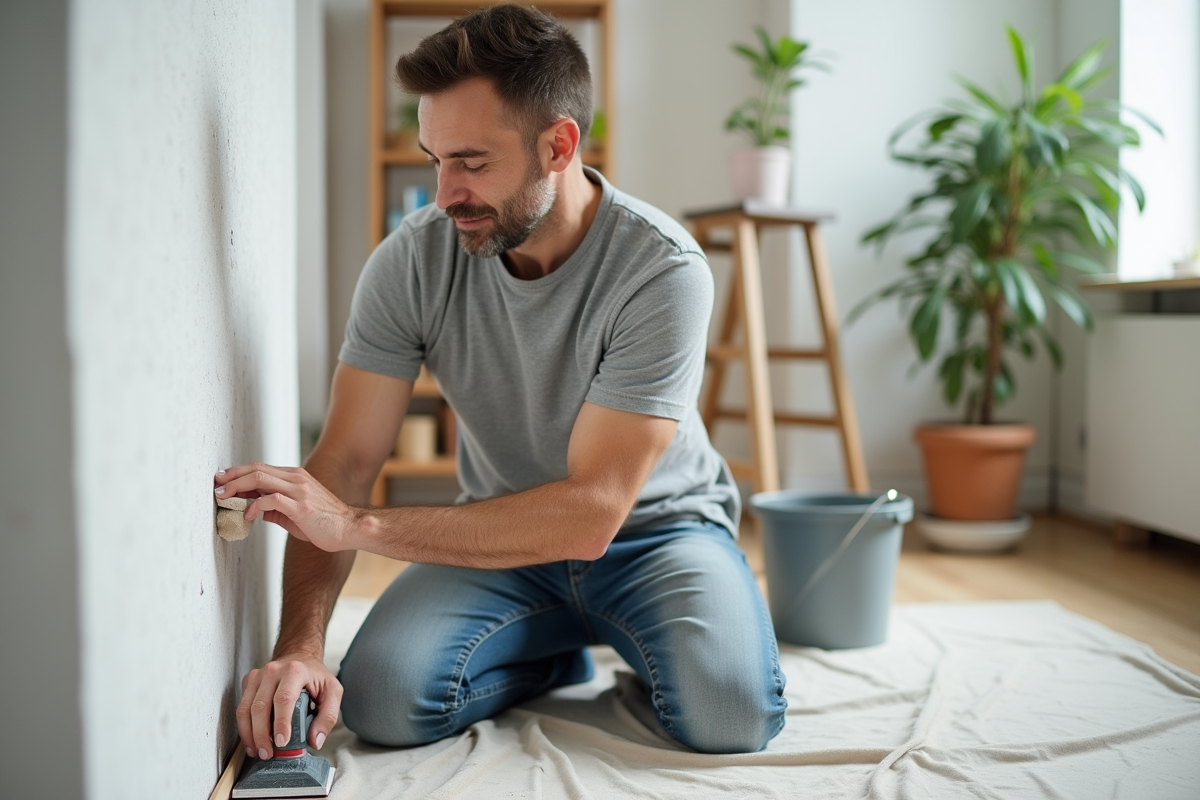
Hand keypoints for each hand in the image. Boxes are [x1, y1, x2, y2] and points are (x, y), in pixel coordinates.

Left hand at [214, 463, 357, 550]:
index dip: (238, 473)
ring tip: (225, 497)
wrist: (349, 528)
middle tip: (216, 486)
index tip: (222, 481)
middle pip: (256, 469)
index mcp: (295, 477)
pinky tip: (249, 515)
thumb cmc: (324, 522)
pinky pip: (271, 499)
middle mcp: (296, 478)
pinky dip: (255, 505)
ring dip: (238, 487)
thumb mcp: (296, 511)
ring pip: (260, 479)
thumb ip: (276, 507)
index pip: (260, 468)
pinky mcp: (300, 505)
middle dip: (232, 476)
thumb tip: (255, 509)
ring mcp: (299, 490)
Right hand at [236, 653, 342, 759]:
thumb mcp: (333, 692)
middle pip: (260, 707)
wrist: (300, 657)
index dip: (281, 723)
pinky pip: (241, 708)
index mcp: (295, 671)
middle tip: (268, 754)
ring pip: (246, 709)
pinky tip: (252, 741)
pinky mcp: (249, 682)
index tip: (282, 743)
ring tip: (258, 751)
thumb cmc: (316, 677)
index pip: (283, 699)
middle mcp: (273, 671)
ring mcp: (258, 676)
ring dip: (249, 734)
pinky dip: (244, 728)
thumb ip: (328, 716)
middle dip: (262, 735)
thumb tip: (315, 741)